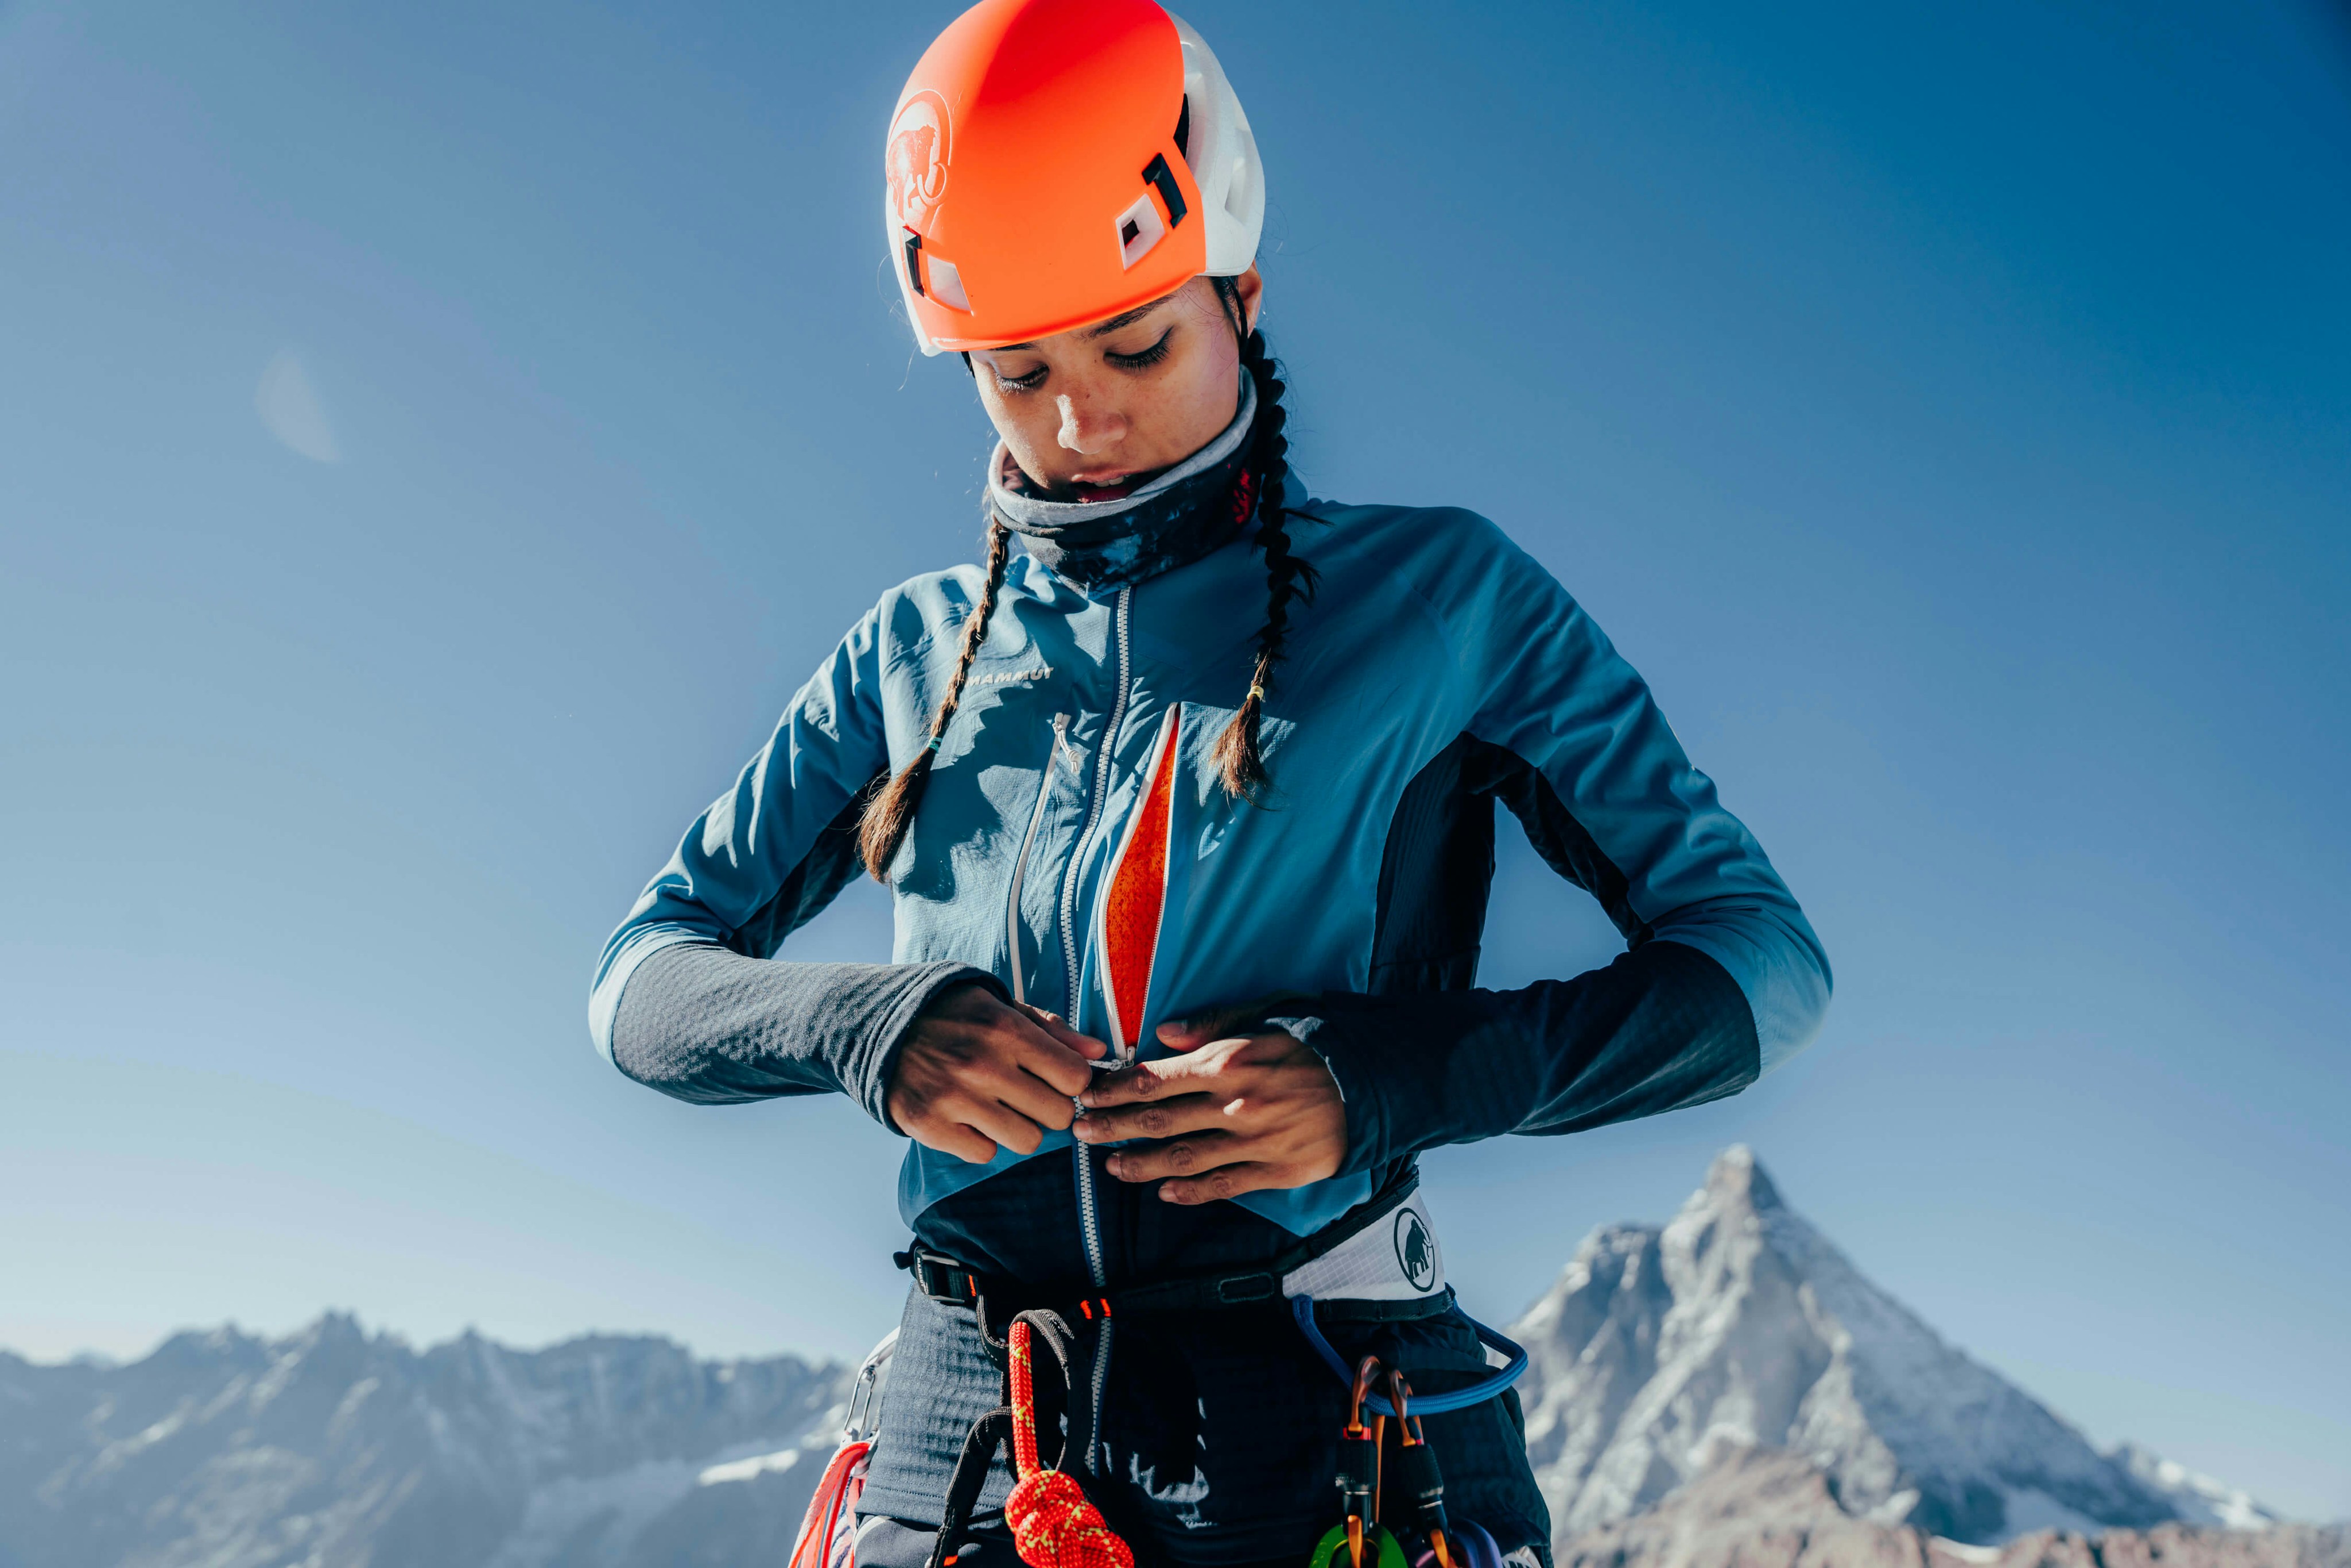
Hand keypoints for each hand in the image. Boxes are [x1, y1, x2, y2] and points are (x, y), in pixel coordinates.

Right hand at [887, 983, 1106, 1163]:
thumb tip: (1100, 1054)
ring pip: (1026, 1141)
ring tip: (1001, 1108)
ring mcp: (955, 1098)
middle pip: (1058, 1115)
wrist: (880, 1025)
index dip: (1072, 1082)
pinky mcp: (930, 1125)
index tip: (1056, 1077)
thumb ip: (1054, 1030)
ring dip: (1020, 1128)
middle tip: (1028, 1095)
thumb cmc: (956, 1016)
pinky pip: (985, 1154)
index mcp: (1006, 1030)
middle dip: (1050, 1107)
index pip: (1075, 1078)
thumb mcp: (1003, 1008)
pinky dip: (982, 1141)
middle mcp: (982, 1064)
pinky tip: (970, 1118)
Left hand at [1074, 998, 1345, 1203]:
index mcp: (1228, 1062)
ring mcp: (1255, 1141)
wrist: (1374, 1085)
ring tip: (1110, 1166)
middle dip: (1112, 1126)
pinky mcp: (1276, 1170)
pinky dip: (1190, 1192)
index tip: (1087, 1092)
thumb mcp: (1267, 1016)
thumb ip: (1212, 1024)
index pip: (1155, 1078)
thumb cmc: (1316, 1045)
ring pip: (1183, 1158)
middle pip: (1158, 1120)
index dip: (1115, 1088)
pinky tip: (1163, 1193)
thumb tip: (1164, 1033)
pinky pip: (1223, 1185)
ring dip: (1141, 1164)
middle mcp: (1235, 1104)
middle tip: (1080, 1131)